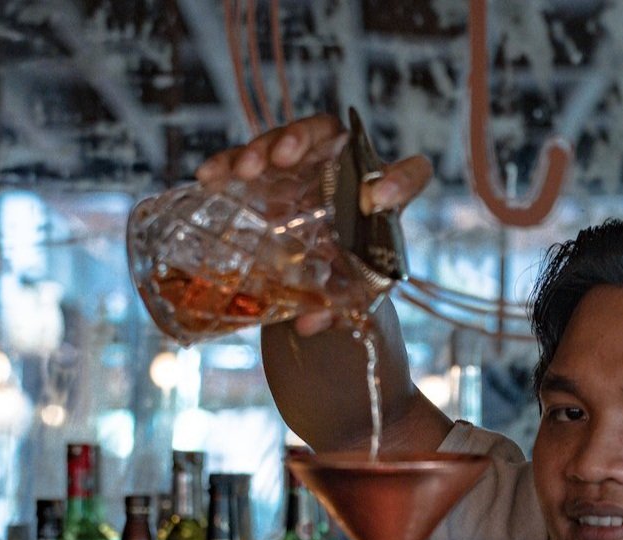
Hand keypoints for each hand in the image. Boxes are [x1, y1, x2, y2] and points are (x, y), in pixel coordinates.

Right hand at [196, 114, 431, 336]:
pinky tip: (210, 176)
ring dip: (262, 147)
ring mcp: (305, 169)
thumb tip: (309, 322)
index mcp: (381, 201)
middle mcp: (345, 173)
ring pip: (287, 140)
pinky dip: (228, 164)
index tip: (378, 199)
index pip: (411, 174)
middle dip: (304, 138)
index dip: (402, 179)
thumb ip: (338, 310)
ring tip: (244, 170)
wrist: (323, 285)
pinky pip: (249, 160)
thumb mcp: (349, 300)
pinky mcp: (271, 177)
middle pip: (331, 134)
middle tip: (283, 159)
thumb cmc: (349, 285)